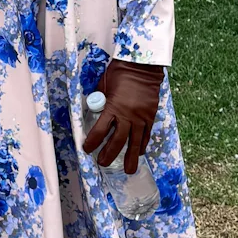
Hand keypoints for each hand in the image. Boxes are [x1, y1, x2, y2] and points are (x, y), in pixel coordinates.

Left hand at [82, 59, 163, 174]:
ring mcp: (141, 118)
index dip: (93, 141)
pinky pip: (146, 135)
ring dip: (131, 157)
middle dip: (109, 154)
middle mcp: (128, 115)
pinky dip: (142, 144)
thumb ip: (100, 100)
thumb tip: (94, 111)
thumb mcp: (103, 85)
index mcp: (113, 107)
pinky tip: (139, 152)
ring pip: (135, 142)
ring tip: (128, 171)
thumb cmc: (119, 73)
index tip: (87, 149)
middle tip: (102, 163)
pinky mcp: (150, 117)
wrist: (142, 66)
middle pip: (117, 140)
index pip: (100, 130)